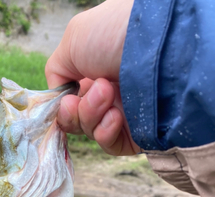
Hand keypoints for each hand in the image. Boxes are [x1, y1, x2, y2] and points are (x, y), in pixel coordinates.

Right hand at [45, 0, 140, 155]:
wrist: (157, 44)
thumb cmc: (115, 33)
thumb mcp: (73, 40)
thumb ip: (57, 71)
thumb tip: (60, 97)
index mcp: (94, 72)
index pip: (69, 101)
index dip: (62, 106)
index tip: (65, 100)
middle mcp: (109, 93)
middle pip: (77, 120)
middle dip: (74, 112)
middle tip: (86, 95)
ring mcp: (124, 114)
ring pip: (90, 132)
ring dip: (90, 115)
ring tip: (107, 93)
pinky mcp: (138, 133)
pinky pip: (110, 144)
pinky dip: (105, 132)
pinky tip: (115, 115)